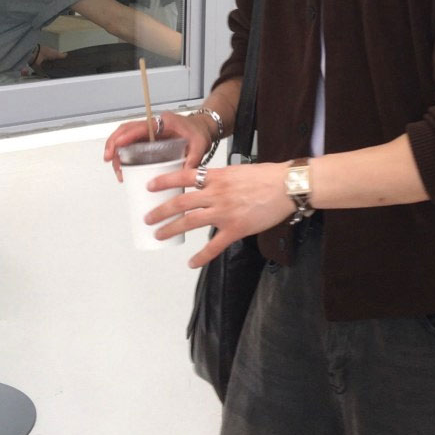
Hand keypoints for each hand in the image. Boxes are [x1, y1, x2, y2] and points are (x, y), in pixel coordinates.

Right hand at [103, 109, 210, 186]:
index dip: (126, 136)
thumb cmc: (198, 134)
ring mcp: (148, 131)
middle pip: (126, 129)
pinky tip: (121, 166)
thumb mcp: (200, 146)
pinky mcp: (147, 138)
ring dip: (115, 149)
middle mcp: (153, 124)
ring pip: (125, 135)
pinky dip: (122, 152)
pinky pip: (130, 142)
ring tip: (115, 168)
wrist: (201, 129)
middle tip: (108, 159)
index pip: (140, 127)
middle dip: (114, 143)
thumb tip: (184, 174)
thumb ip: (193, 159)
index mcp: (163, 122)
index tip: (117, 146)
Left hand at [147, 157, 295, 267]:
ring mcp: (224, 212)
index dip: (164, 182)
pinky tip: (191, 262)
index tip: (150, 187)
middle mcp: (216, 194)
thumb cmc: (266, 176)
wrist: (286, 186)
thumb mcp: (237, 171)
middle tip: (148, 218)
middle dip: (161, 211)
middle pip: (181, 202)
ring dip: (172, 228)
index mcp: (216, 177)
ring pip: (190, 221)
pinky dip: (201, 256)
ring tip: (159, 234)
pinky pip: (214, 246)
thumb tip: (207, 184)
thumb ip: (219, 179)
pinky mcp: (235, 229)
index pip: (183, 176)